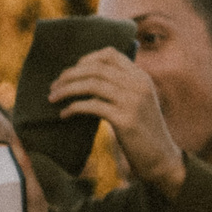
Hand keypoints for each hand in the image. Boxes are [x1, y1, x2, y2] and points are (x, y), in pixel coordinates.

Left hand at [49, 48, 184, 196]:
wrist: (160, 156)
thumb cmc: (140, 130)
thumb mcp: (135, 102)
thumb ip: (119, 88)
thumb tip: (82, 80)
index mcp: (141, 77)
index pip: (111, 54)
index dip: (86, 59)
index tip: (71, 71)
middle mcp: (138, 85)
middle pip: (96, 69)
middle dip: (69, 75)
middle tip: (53, 86)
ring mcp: (133, 101)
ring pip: (92, 84)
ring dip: (66, 90)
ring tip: (52, 98)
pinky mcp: (126, 119)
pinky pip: (92, 106)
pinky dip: (73, 108)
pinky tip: (64, 115)